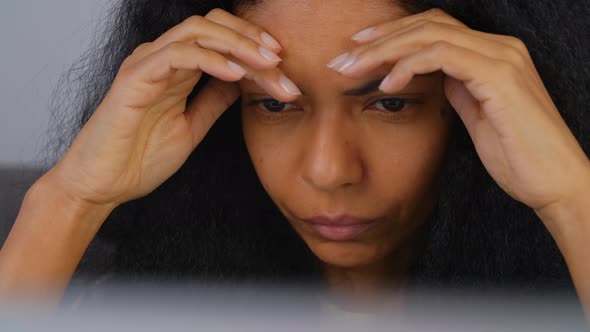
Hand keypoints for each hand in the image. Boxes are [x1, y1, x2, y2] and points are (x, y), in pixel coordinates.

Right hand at [48, 8, 300, 207]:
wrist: (103, 186)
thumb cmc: (140, 159)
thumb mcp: (192, 127)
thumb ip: (213, 101)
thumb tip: (242, 81)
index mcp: (176, 70)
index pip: (219, 40)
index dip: (253, 46)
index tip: (283, 66)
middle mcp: (161, 59)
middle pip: (212, 25)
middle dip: (251, 38)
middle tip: (281, 59)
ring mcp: (146, 64)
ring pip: (197, 31)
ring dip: (237, 44)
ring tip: (267, 63)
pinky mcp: (134, 78)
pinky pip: (177, 55)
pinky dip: (210, 59)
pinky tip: (236, 74)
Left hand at [328, 8, 589, 216]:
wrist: (552, 183)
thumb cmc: (516, 155)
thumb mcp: (476, 114)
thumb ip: (456, 88)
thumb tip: (428, 76)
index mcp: (491, 54)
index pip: (433, 28)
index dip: (392, 35)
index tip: (356, 50)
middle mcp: (498, 47)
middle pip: (426, 24)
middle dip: (378, 39)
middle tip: (341, 57)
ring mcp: (501, 58)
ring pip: (429, 35)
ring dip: (384, 50)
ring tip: (352, 69)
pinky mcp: (500, 76)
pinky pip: (443, 57)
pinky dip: (409, 66)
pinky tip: (386, 84)